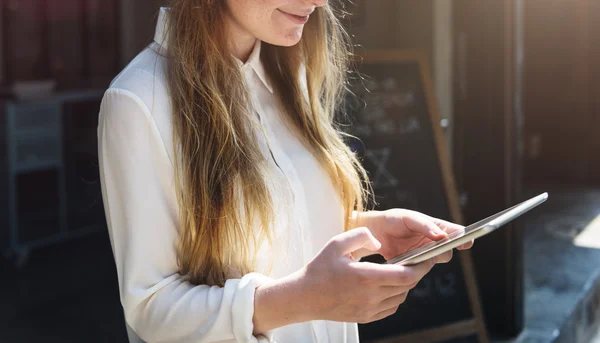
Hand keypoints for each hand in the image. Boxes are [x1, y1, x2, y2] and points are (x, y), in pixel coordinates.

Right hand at [298, 227, 438, 323]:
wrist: (305, 297)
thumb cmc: (320, 269)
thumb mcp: (337, 244)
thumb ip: (361, 236)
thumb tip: (379, 242)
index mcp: (366, 277)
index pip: (405, 275)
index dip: (421, 266)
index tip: (427, 256)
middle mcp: (370, 296)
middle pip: (407, 286)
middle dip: (417, 272)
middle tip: (420, 260)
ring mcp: (369, 309)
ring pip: (401, 296)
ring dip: (406, 283)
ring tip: (402, 270)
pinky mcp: (367, 317)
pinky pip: (391, 306)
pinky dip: (396, 295)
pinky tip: (389, 284)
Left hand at [359, 209, 472, 260]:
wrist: (374, 232)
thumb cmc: (393, 220)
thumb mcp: (409, 218)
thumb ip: (425, 226)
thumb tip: (443, 236)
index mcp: (436, 227)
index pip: (456, 233)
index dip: (464, 238)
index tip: (467, 242)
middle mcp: (433, 243)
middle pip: (447, 252)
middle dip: (444, 251)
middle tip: (438, 248)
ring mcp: (424, 255)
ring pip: (434, 262)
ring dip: (428, 260)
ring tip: (419, 254)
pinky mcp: (413, 266)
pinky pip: (420, 270)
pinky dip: (416, 268)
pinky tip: (407, 262)